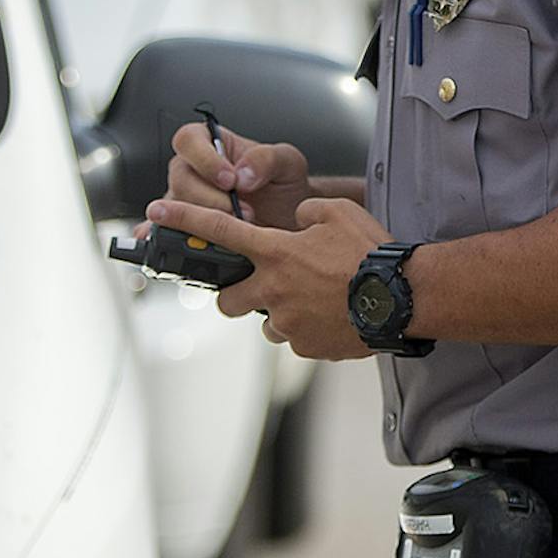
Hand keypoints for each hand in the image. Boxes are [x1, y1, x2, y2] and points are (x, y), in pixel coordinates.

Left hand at [145, 194, 389, 359]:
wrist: (402, 297)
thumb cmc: (371, 252)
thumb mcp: (338, 213)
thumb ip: (306, 212)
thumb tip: (296, 220)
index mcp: (276, 251)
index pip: (219, 231)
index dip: (183, 217)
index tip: (156, 210)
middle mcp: (273, 288)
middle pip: (227, 300)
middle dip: (235, 295)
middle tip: (258, 287)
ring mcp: (287, 321)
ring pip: (264, 321)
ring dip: (277, 313)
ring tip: (312, 302)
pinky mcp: (305, 346)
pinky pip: (294, 339)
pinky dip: (305, 329)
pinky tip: (331, 317)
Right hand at [164, 120, 314, 232]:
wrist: (289, 221)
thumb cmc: (284, 186)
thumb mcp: (287, 163)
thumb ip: (266, 159)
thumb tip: (242, 173)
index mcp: (213, 143)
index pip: (189, 140)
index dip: (204, 159)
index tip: (229, 179)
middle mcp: (194, 169)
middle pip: (180, 178)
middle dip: (210, 198)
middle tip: (240, 211)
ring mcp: (187, 200)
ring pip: (175, 207)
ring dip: (205, 222)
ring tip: (236, 227)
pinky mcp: (186, 227)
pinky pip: (169, 232)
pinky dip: (177, 238)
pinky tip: (195, 244)